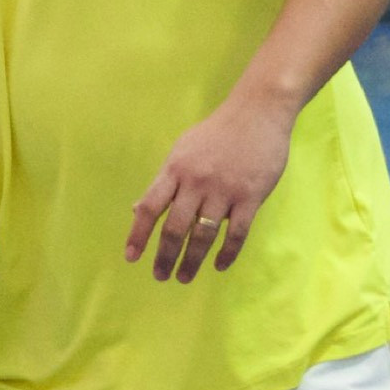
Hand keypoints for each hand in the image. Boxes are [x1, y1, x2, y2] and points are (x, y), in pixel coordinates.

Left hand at [126, 87, 296, 282]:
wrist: (257, 113)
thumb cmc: (216, 133)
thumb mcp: (181, 150)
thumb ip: (163, 181)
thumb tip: (138, 208)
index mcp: (175, 170)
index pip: (150, 207)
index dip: (138, 234)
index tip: (131, 257)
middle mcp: (196, 182)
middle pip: (175, 227)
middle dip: (165, 256)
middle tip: (160, 276)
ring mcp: (224, 190)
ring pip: (204, 234)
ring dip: (192, 260)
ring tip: (184, 277)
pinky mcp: (250, 196)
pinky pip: (237, 233)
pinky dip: (227, 253)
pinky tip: (218, 265)